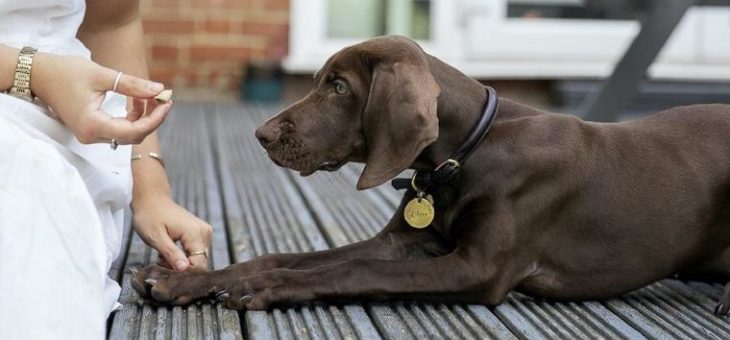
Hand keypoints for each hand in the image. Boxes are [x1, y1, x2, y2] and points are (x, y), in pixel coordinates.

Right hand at [30, 52, 170, 144]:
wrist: (39, 75)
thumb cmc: (66, 72)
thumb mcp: (102, 75)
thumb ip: (132, 85)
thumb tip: (159, 89)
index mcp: (93, 125)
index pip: (134, 132)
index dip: (155, 119)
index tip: (167, 102)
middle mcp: (91, 136)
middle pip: (134, 135)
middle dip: (152, 117)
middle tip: (163, 97)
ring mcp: (91, 135)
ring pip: (128, 133)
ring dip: (142, 115)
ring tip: (147, 93)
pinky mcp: (92, 129)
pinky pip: (120, 128)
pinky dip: (131, 115)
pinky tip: (135, 97)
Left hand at [132, 196, 212, 271]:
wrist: (151, 199)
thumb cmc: (150, 215)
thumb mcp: (156, 238)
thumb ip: (171, 254)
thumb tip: (184, 269)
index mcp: (196, 233)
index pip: (200, 265)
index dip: (185, 275)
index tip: (169, 276)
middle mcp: (204, 232)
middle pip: (200, 263)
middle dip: (181, 269)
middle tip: (162, 265)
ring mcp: (204, 232)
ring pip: (197, 259)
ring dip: (180, 264)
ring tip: (163, 258)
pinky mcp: (200, 233)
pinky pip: (195, 252)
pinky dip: (182, 257)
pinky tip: (168, 253)